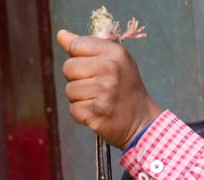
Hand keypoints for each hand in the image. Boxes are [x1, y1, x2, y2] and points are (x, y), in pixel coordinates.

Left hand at [57, 29, 161, 147]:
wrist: (142, 120)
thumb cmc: (125, 88)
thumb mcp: (114, 59)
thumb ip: (86, 46)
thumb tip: (61, 35)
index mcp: (114, 53)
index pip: (76, 46)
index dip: (78, 58)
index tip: (91, 68)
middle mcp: (110, 70)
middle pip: (68, 68)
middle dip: (76, 79)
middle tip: (95, 87)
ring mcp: (104, 92)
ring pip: (70, 90)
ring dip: (79, 98)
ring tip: (97, 100)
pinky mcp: (97, 113)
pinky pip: (74, 110)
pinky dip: (81, 114)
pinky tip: (96, 113)